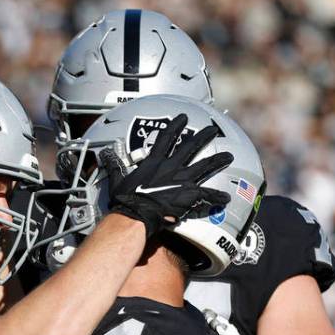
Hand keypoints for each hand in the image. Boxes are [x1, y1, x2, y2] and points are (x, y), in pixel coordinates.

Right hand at [102, 116, 231, 237]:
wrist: (136, 216)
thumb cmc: (125, 201)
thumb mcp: (117, 180)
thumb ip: (115, 166)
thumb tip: (105, 155)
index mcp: (154, 163)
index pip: (166, 138)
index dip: (175, 126)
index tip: (183, 118)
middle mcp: (171, 167)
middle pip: (190, 147)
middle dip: (203, 137)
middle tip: (212, 131)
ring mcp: (182, 180)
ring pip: (204, 166)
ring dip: (217, 160)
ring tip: (229, 156)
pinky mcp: (188, 195)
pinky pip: (207, 194)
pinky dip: (217, 196)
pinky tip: (226, 197)